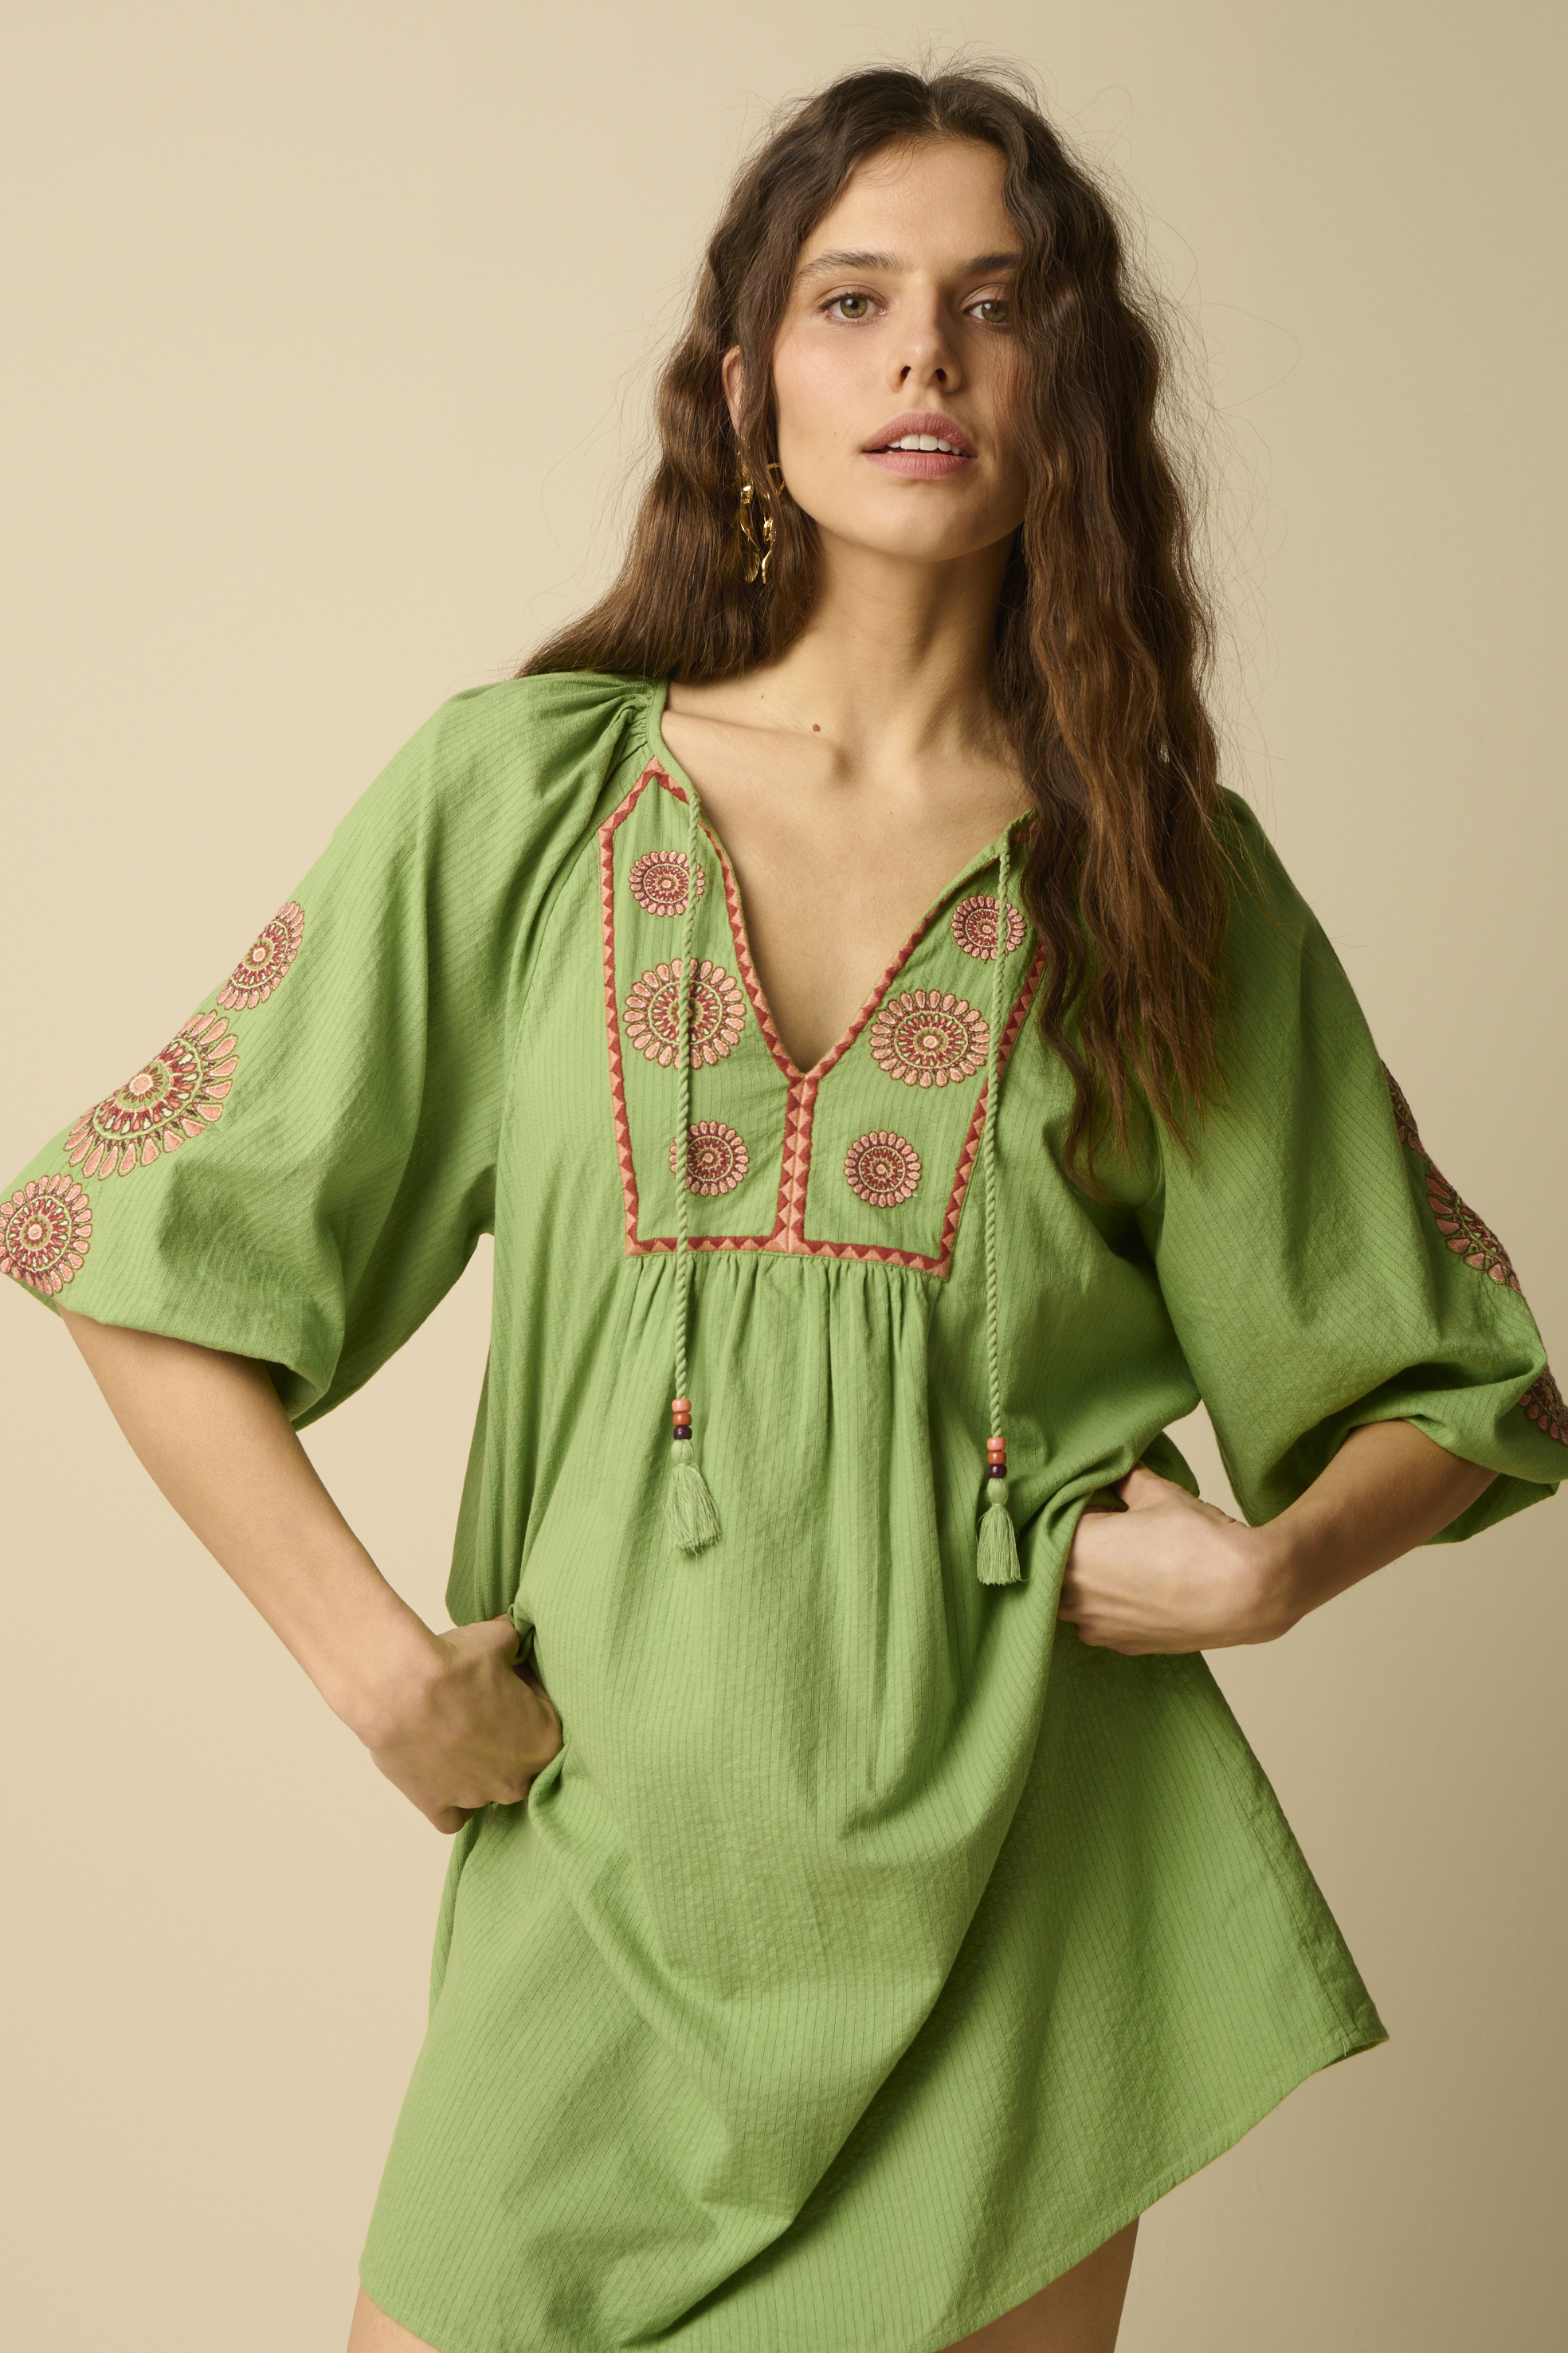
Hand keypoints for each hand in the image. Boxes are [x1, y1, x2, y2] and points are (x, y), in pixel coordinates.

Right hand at [351, 1615, 564, 1833]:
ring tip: (452, 1729)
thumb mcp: (498, 1639)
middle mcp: (515, 1780)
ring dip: (476, 1765)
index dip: (526, 1697)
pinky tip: (442, 1773)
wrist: (401, 1686)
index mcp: (544, 1742)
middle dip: (504, 1735)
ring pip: (486, 1788)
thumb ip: (513, 1643)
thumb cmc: (456, 1663)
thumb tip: (510, 1635)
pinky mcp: (436, 1806)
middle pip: (518, 1760)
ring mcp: (476, 1797)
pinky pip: (452, 1818)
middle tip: (478, 1705)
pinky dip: (449, 1800)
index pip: (546, 1720)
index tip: (507, 1680)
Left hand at [1057, 1464, 1289, 1654]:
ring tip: (1115, 1556)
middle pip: (1049, 1565)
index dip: (1063, 1507)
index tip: (1082, 1497)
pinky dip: (1102, 1604)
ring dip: (1079, 1578)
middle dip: (1065, 1544)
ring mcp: (1095, 1626)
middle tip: (1097, 1523)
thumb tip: (1113, 1468)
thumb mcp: (1158, 1493)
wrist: (1246, 1595)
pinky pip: (1093, 1621)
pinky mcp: (1120, 1644)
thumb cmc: (1200, 1544)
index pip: (1045, 1522)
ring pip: (1066, 1598)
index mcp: (1074, 1550)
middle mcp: (1074, 1595)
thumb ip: (1123, 1477)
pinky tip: (1129, 1586)